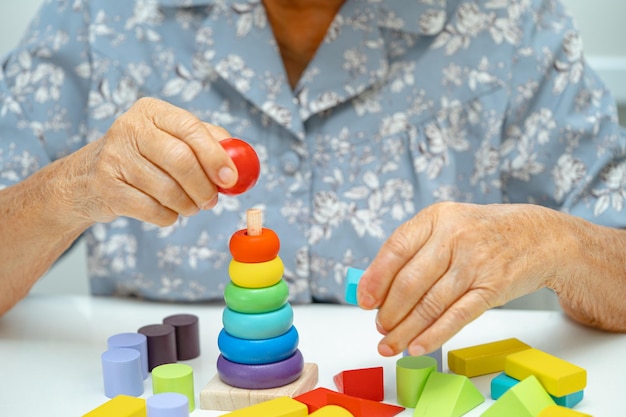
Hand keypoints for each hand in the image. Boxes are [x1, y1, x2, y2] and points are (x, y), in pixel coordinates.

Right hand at [58, 97, 238, 225]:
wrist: (87, 180)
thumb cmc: (144, 158)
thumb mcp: (171, 139)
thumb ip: (207, 143)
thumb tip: (239, 161)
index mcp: (152, 111)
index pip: (190, 128)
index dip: (215, 156)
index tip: (230, 179)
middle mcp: (129, 128)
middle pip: (180, 160)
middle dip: (203, 187)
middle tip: (212, 201)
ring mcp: (113, 157)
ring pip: (168, 190)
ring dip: (187, 205)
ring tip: (190, 206)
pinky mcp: (106, 187)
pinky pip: (152, 210)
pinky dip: (168, 216)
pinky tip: (166, 210)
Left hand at [357, 202, 563, 356]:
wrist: (539, 236)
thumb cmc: (482, 233)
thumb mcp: (448, 226)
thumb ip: (415, 250)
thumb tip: (377, 288)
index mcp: (436, 217)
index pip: (396, 249)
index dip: (375, 278)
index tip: (364, 300)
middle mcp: (454, 236)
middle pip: (410, 282)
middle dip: (389, 311)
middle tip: (379, 327)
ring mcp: (476, 262)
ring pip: (431, 304)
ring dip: (406, 329)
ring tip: (390, 343)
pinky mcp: (494, 287)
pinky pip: (457, 317)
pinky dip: (433, 335)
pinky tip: (417, 346)